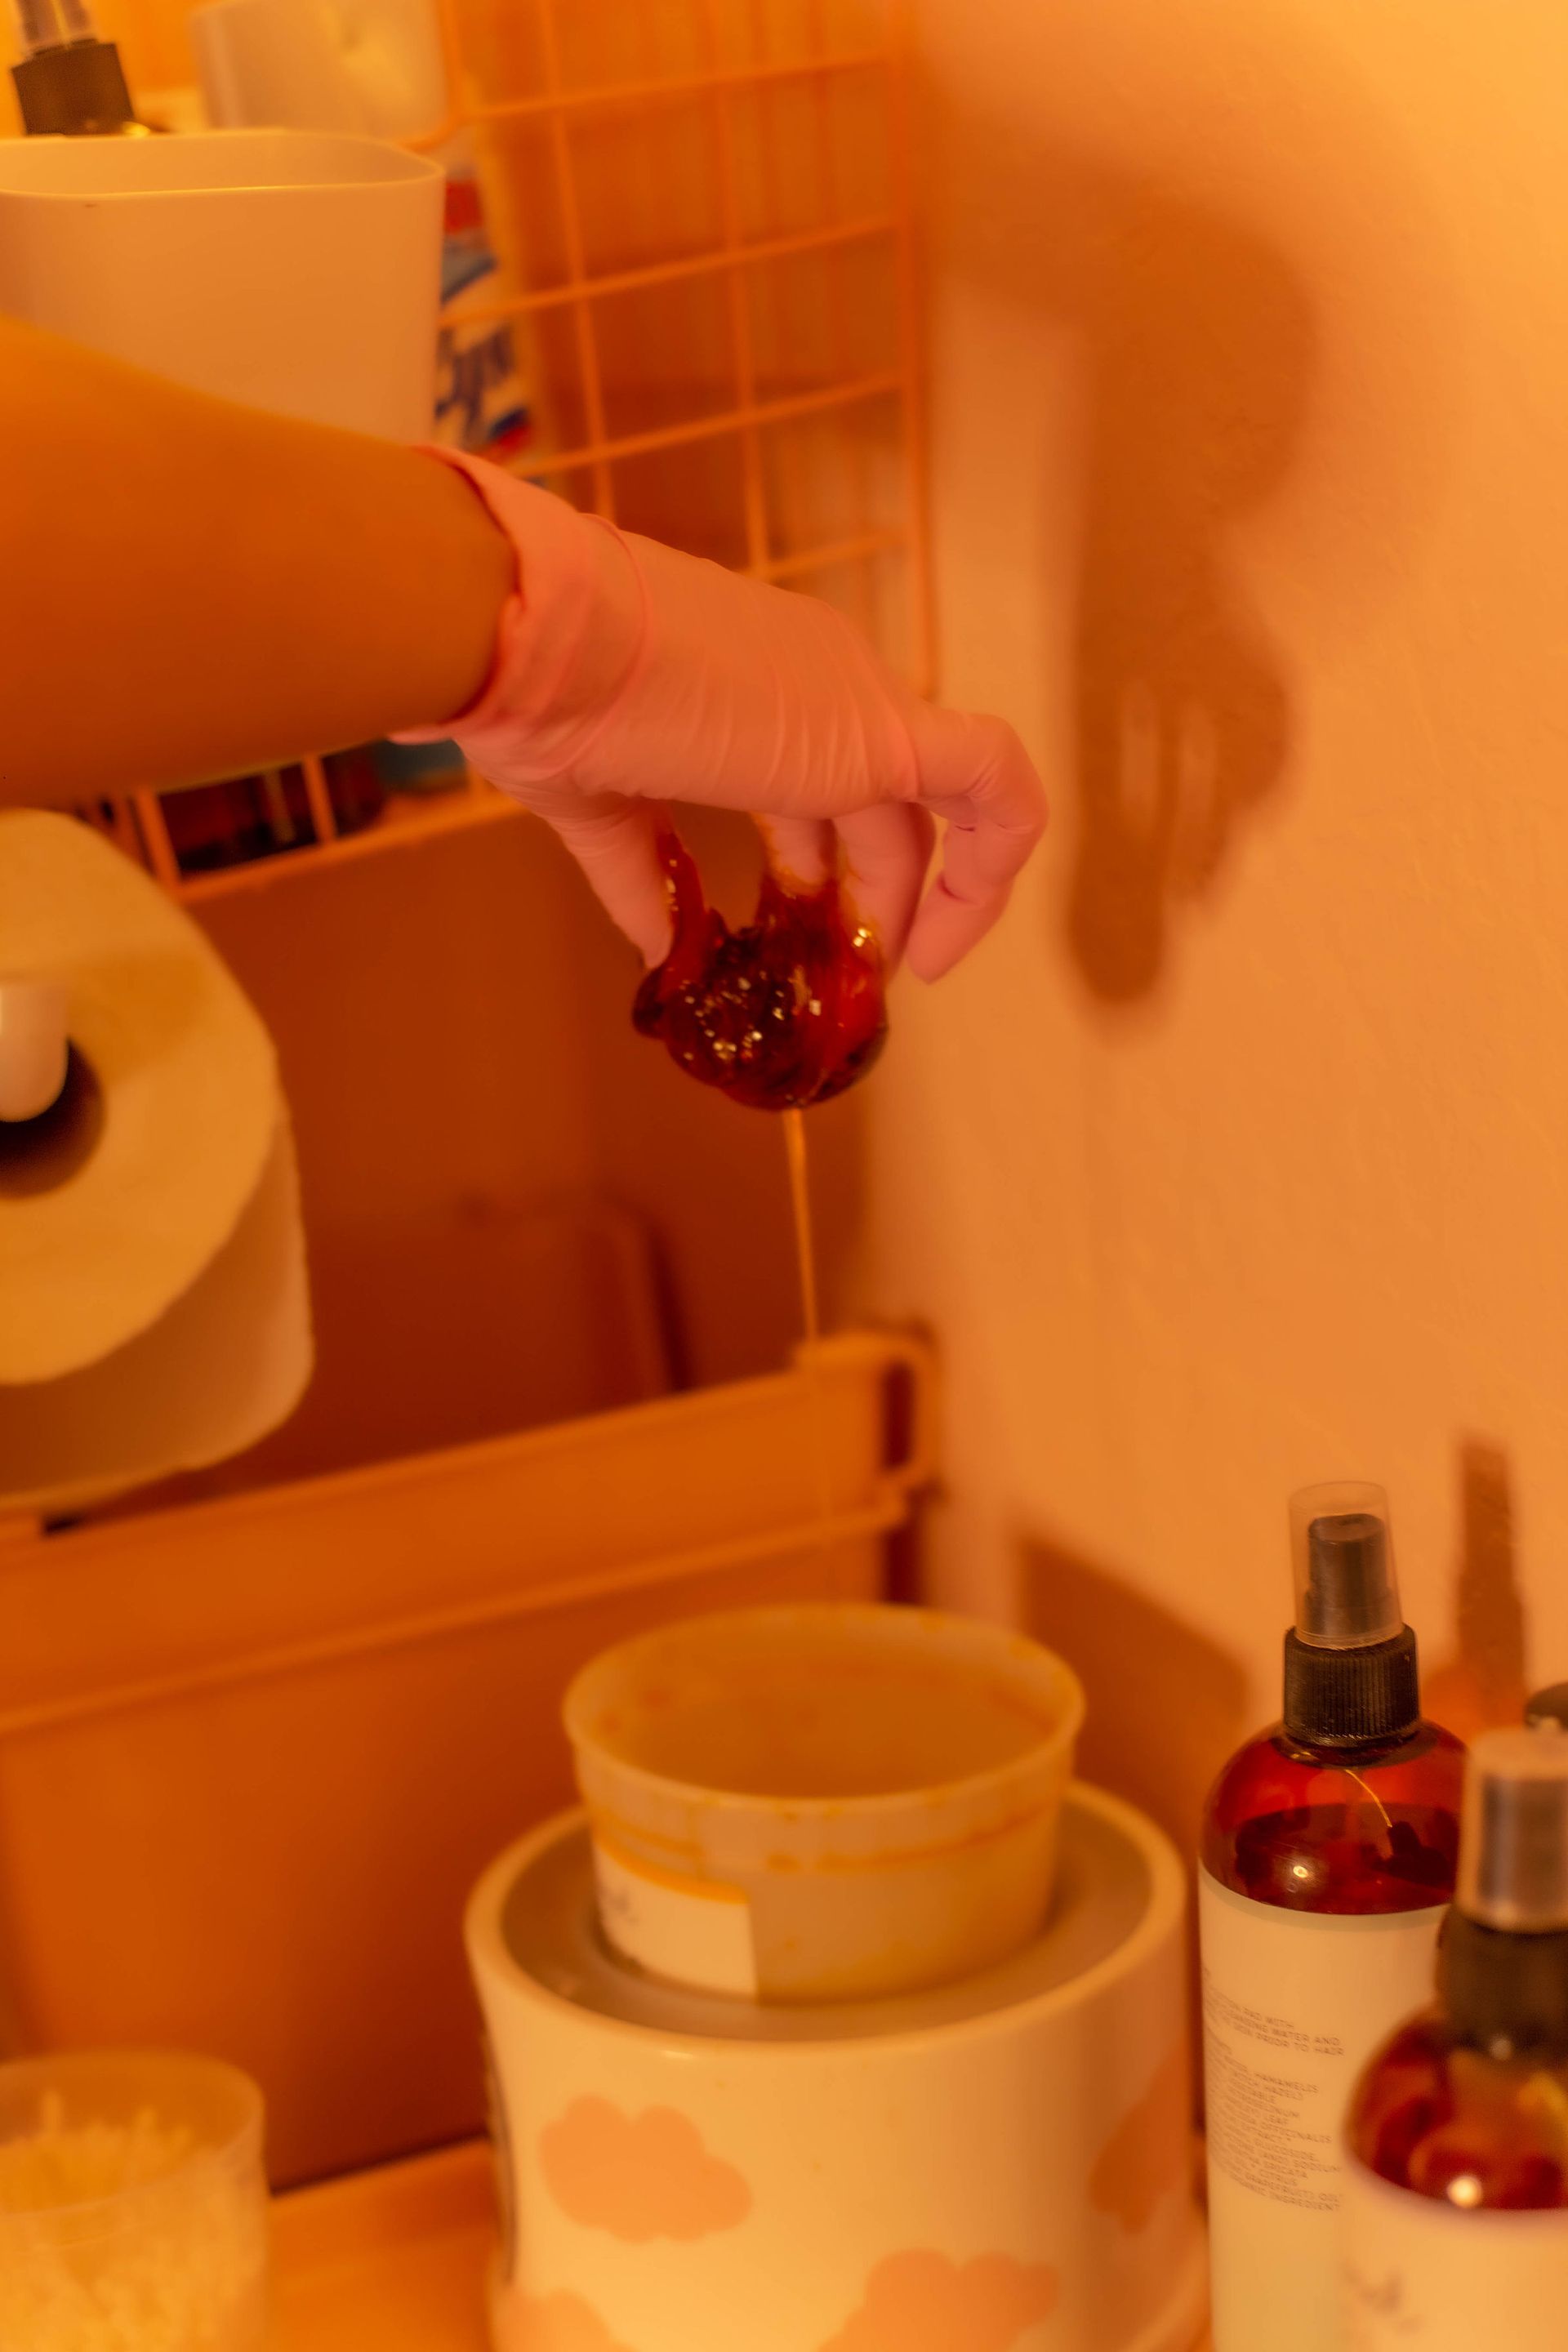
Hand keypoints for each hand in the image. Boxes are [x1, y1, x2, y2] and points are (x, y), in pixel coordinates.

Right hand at [398, 453, 1045, 977]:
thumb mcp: (598, 807)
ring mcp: (853, 698)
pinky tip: (946, 940)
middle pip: (882, 802)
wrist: (535, 633)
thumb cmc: (543, 701)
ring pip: (935, 805)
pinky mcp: (877, 736)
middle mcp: (822, 677)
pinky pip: (992, 785)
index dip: (824, 863)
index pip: (823, 778)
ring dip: (928, 898)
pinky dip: (993, 859)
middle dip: (874, 898)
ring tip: (895, 973)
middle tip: (846, 978)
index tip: (800, 925)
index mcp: (759, 680)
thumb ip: (645, 880)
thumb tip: (662, 956)